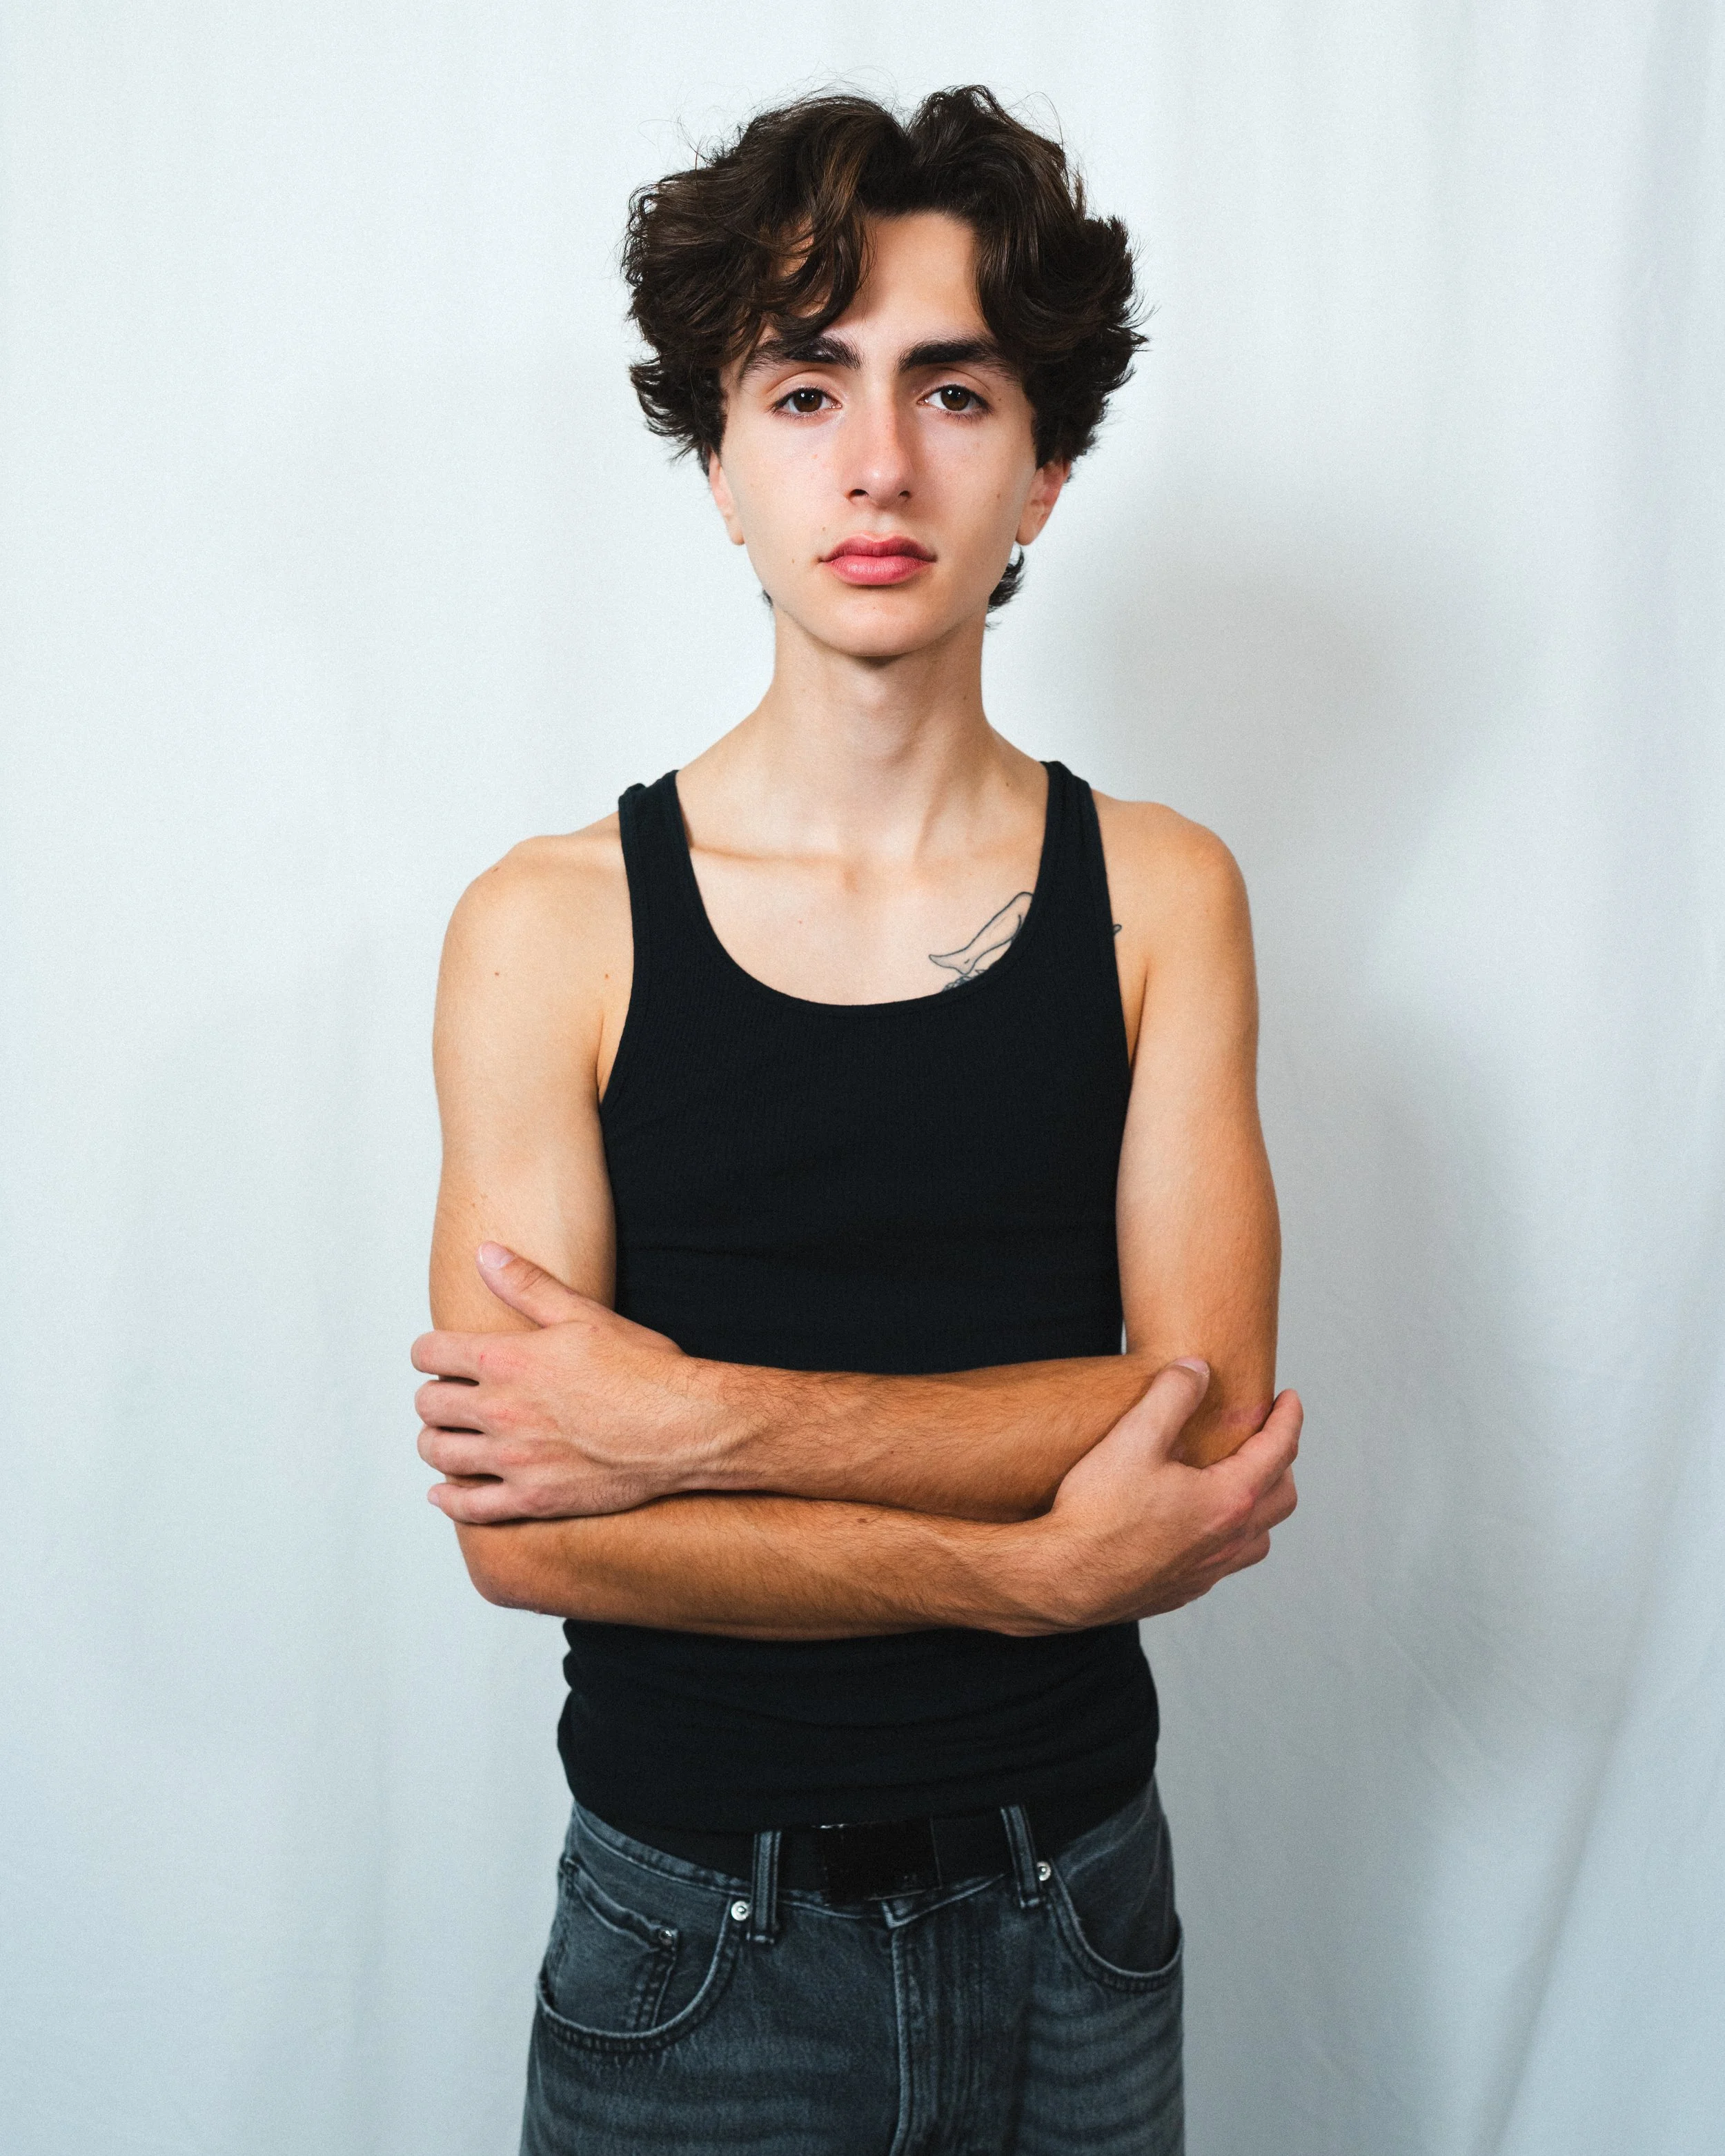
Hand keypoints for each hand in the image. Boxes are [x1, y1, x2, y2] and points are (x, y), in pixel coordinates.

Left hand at [413, 1246, 706, 1522]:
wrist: (686, 1428)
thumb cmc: (645, 1370)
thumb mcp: (585, 1315)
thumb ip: (528, 1285)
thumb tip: (486, 1253)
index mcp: (507, 1361)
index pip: (430, 1353)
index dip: (430, 1352)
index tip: (440, 1356)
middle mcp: (501, 1411)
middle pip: (428, 1404)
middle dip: (433, 1396)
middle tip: (451, 1396)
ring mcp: (514, 1460)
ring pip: (439, 1453)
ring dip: (436, 1442)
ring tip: (450, 1437)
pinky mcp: (533, 1499)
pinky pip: (468, 1508)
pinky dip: (449, 1500)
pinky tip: (446, 1493)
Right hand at [1020, 1361, 1300, 1629]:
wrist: (1061, 1580)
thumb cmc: (1096, 1513)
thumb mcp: (1133, 1438)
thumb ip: (1172, 1395)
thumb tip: (1197, 1369)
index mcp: (1228, 1499)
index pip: (1279, 1450)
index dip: (1289, 1418)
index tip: (1290, 1398)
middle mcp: (1228, 1540)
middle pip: (1283, 1497)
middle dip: (1282, 1461)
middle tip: (1267, 1437)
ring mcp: (1207, 1571)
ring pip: (1259, 1538)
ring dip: (1261, 1505)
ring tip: (1241, 1483)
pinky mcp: (1182, 1590)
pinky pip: (1226, 1562)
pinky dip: (1230, 1536)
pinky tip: (1199, 1525)